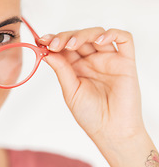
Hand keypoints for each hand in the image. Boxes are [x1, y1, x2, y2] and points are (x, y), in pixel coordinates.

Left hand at [38, 28, 155, 165]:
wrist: (112, 132)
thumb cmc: (90, 115)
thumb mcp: (70, 91)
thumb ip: (61, 69)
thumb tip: (46, 52)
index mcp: (76, 66)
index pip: (64, 46)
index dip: (53, 40)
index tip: (40, 40)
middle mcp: (91, 60)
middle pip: (78, 36)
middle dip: (64, 37)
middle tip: (53, 44)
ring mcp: (108, 59)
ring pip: (97, 34)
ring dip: (82, 34)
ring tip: (70, 45)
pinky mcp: (126, 62)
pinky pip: (124, 39)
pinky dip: (112, 33)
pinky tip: (99, 40)